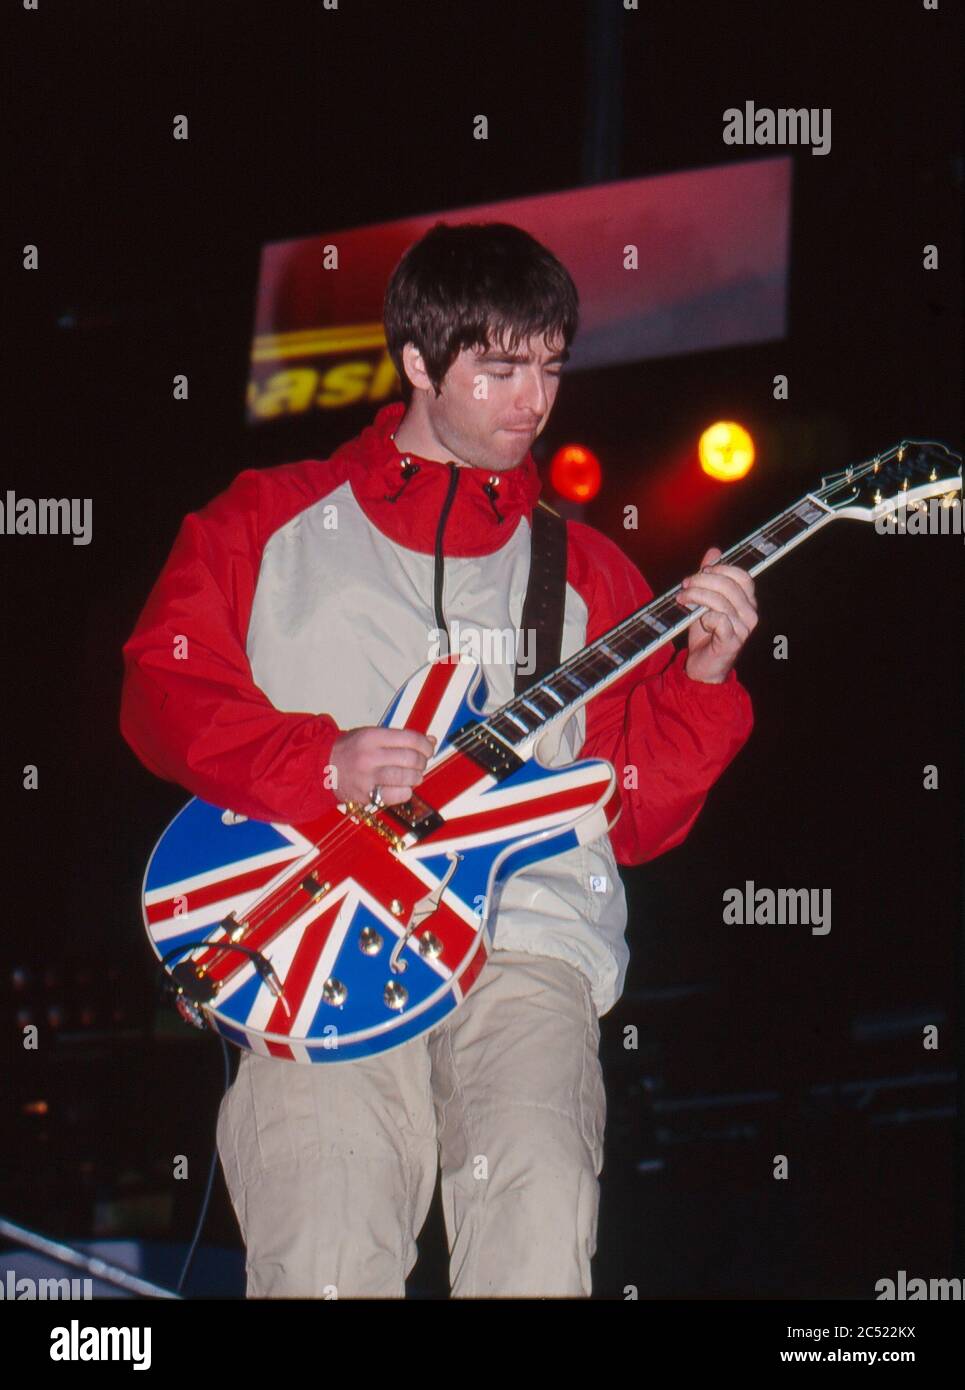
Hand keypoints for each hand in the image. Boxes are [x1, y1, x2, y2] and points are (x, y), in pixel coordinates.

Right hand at [330, 726, 436, 805]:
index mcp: (372, 736)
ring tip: (412, 776)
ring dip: (416, 777)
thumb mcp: (372, 735)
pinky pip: (397, 795)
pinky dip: (406, 792)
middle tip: (419, 764)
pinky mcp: (367, 795)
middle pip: (411, 759)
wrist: (323, 767)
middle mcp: (370, 756)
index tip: (428, 749)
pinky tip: (402, 788)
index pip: (410, 739)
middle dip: (422, 762)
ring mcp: (368, 777)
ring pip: (406, 778)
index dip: (425, 745)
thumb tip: (430, 741)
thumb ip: (400, 738)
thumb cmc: (351, 750)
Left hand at [676, 546, 757, 683]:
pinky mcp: (732, 642)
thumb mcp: (704, 601)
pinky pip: (720, 620)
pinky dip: (706, 617)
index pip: (742, 576)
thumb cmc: (705, 634)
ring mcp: (744, 629)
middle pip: (730, 586)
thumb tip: (714, 551)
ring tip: (682, 600)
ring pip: (721, 602)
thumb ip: (709, 577)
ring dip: (697, 597)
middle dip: (702, 581)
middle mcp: (750, 614)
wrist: (702, 667)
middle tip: (685, 586)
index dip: (721, 569)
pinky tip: (700, 621)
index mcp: (747, 601)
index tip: (701, 572)